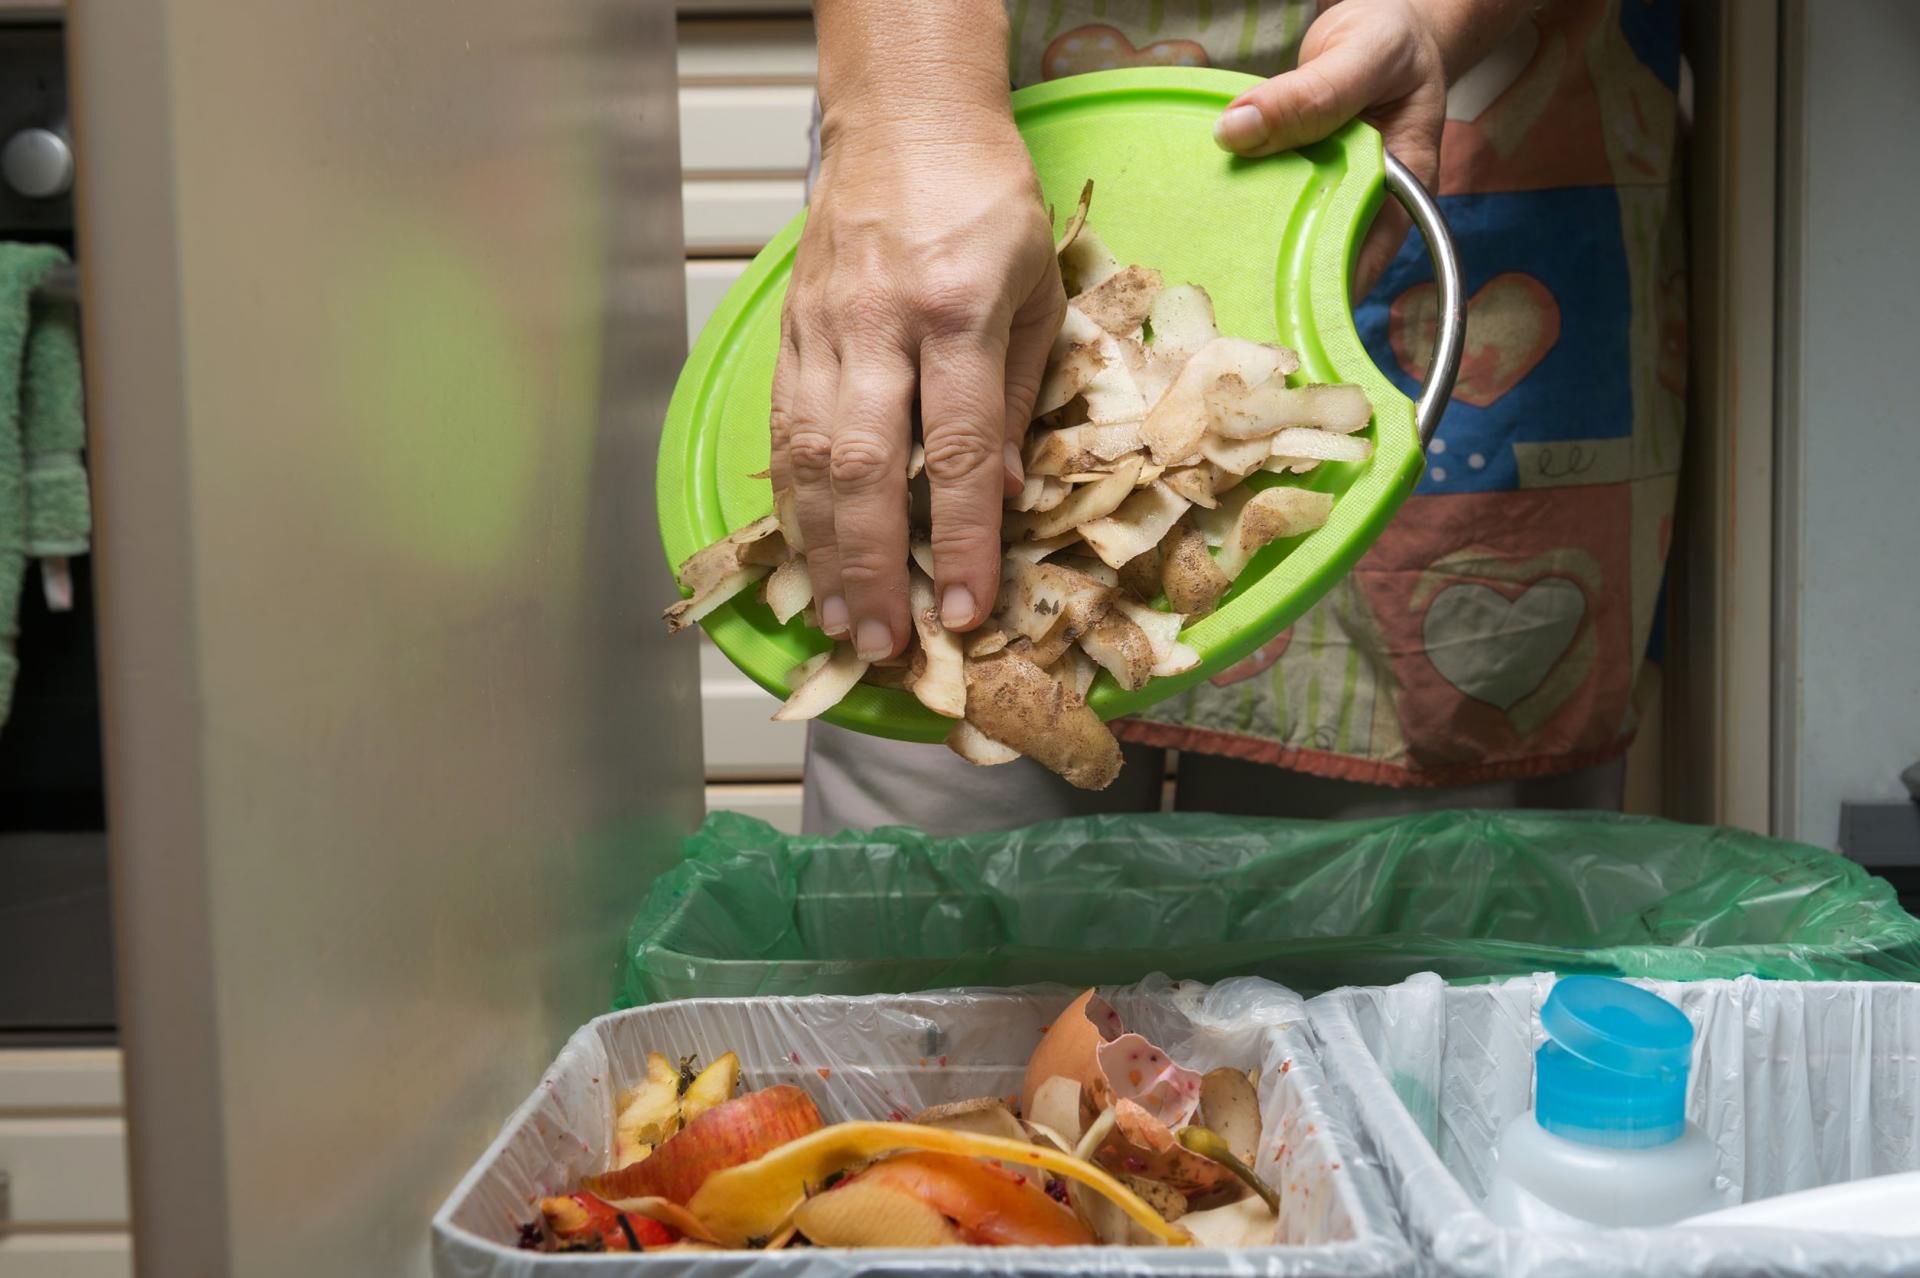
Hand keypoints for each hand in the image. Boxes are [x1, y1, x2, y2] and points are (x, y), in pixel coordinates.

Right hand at [771, 105, 1062, 660]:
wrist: (905, 122)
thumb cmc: (987, 204)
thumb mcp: (1038, 290)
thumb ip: (1022, 395)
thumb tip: (1007, 495)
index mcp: (958, 313)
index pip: (960, 450)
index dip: (964, 540)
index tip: (969, 610)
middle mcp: (880, 328)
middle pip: (868, 467)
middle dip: (875, 566)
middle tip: (883, 641)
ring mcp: (825, 332)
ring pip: (812, 458)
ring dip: (824, 549)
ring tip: (839, 619)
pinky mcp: (792, 335)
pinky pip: (785, 432)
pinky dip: (795, 502)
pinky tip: (807, 553)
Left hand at [1210, 0, 1459, 294]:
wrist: (1385, 18)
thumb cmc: (1396, 38)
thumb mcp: (1365, 56)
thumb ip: (1312, 94)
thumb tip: (1237, 130)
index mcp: (1402, 191)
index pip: (1360, 261)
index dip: (1318, 295)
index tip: (1270, 312)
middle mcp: (1364, 204)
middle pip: (1315, 260)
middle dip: (1273, 286)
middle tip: (1221, 310)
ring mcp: (1327, 194)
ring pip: (1285, 236)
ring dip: (1248, 253)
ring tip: (1202, 282)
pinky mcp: (1296, 178)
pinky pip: (1266, 202)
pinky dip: (1239, 209)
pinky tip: (1200, 225)